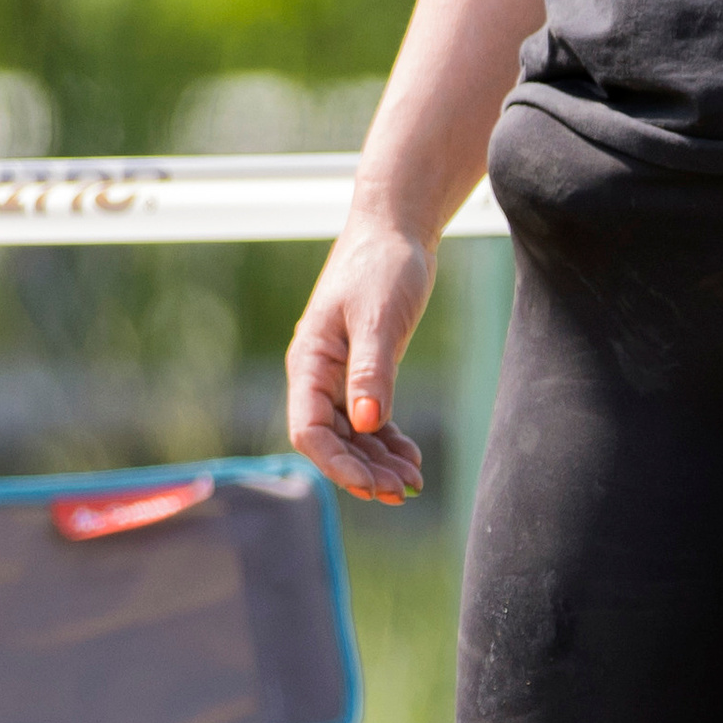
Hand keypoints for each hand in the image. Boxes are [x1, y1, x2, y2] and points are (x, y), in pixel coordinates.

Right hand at [286, 216, 436, 502]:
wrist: (396, 229)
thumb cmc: (382, 265)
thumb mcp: (378, 317)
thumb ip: (372, 370)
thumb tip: (367, 423)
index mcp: (309, 361)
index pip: (309, 430)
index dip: (337, 464)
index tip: (372, 487)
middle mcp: (319, 374)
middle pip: (332, 440)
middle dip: (363, 471)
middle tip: (404, 493)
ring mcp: (340, 374)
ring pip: (353, 434)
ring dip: (378, 462)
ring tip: (413, 481)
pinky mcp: (365, 370)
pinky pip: (370, 419)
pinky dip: (388, 441)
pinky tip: (411, 457)